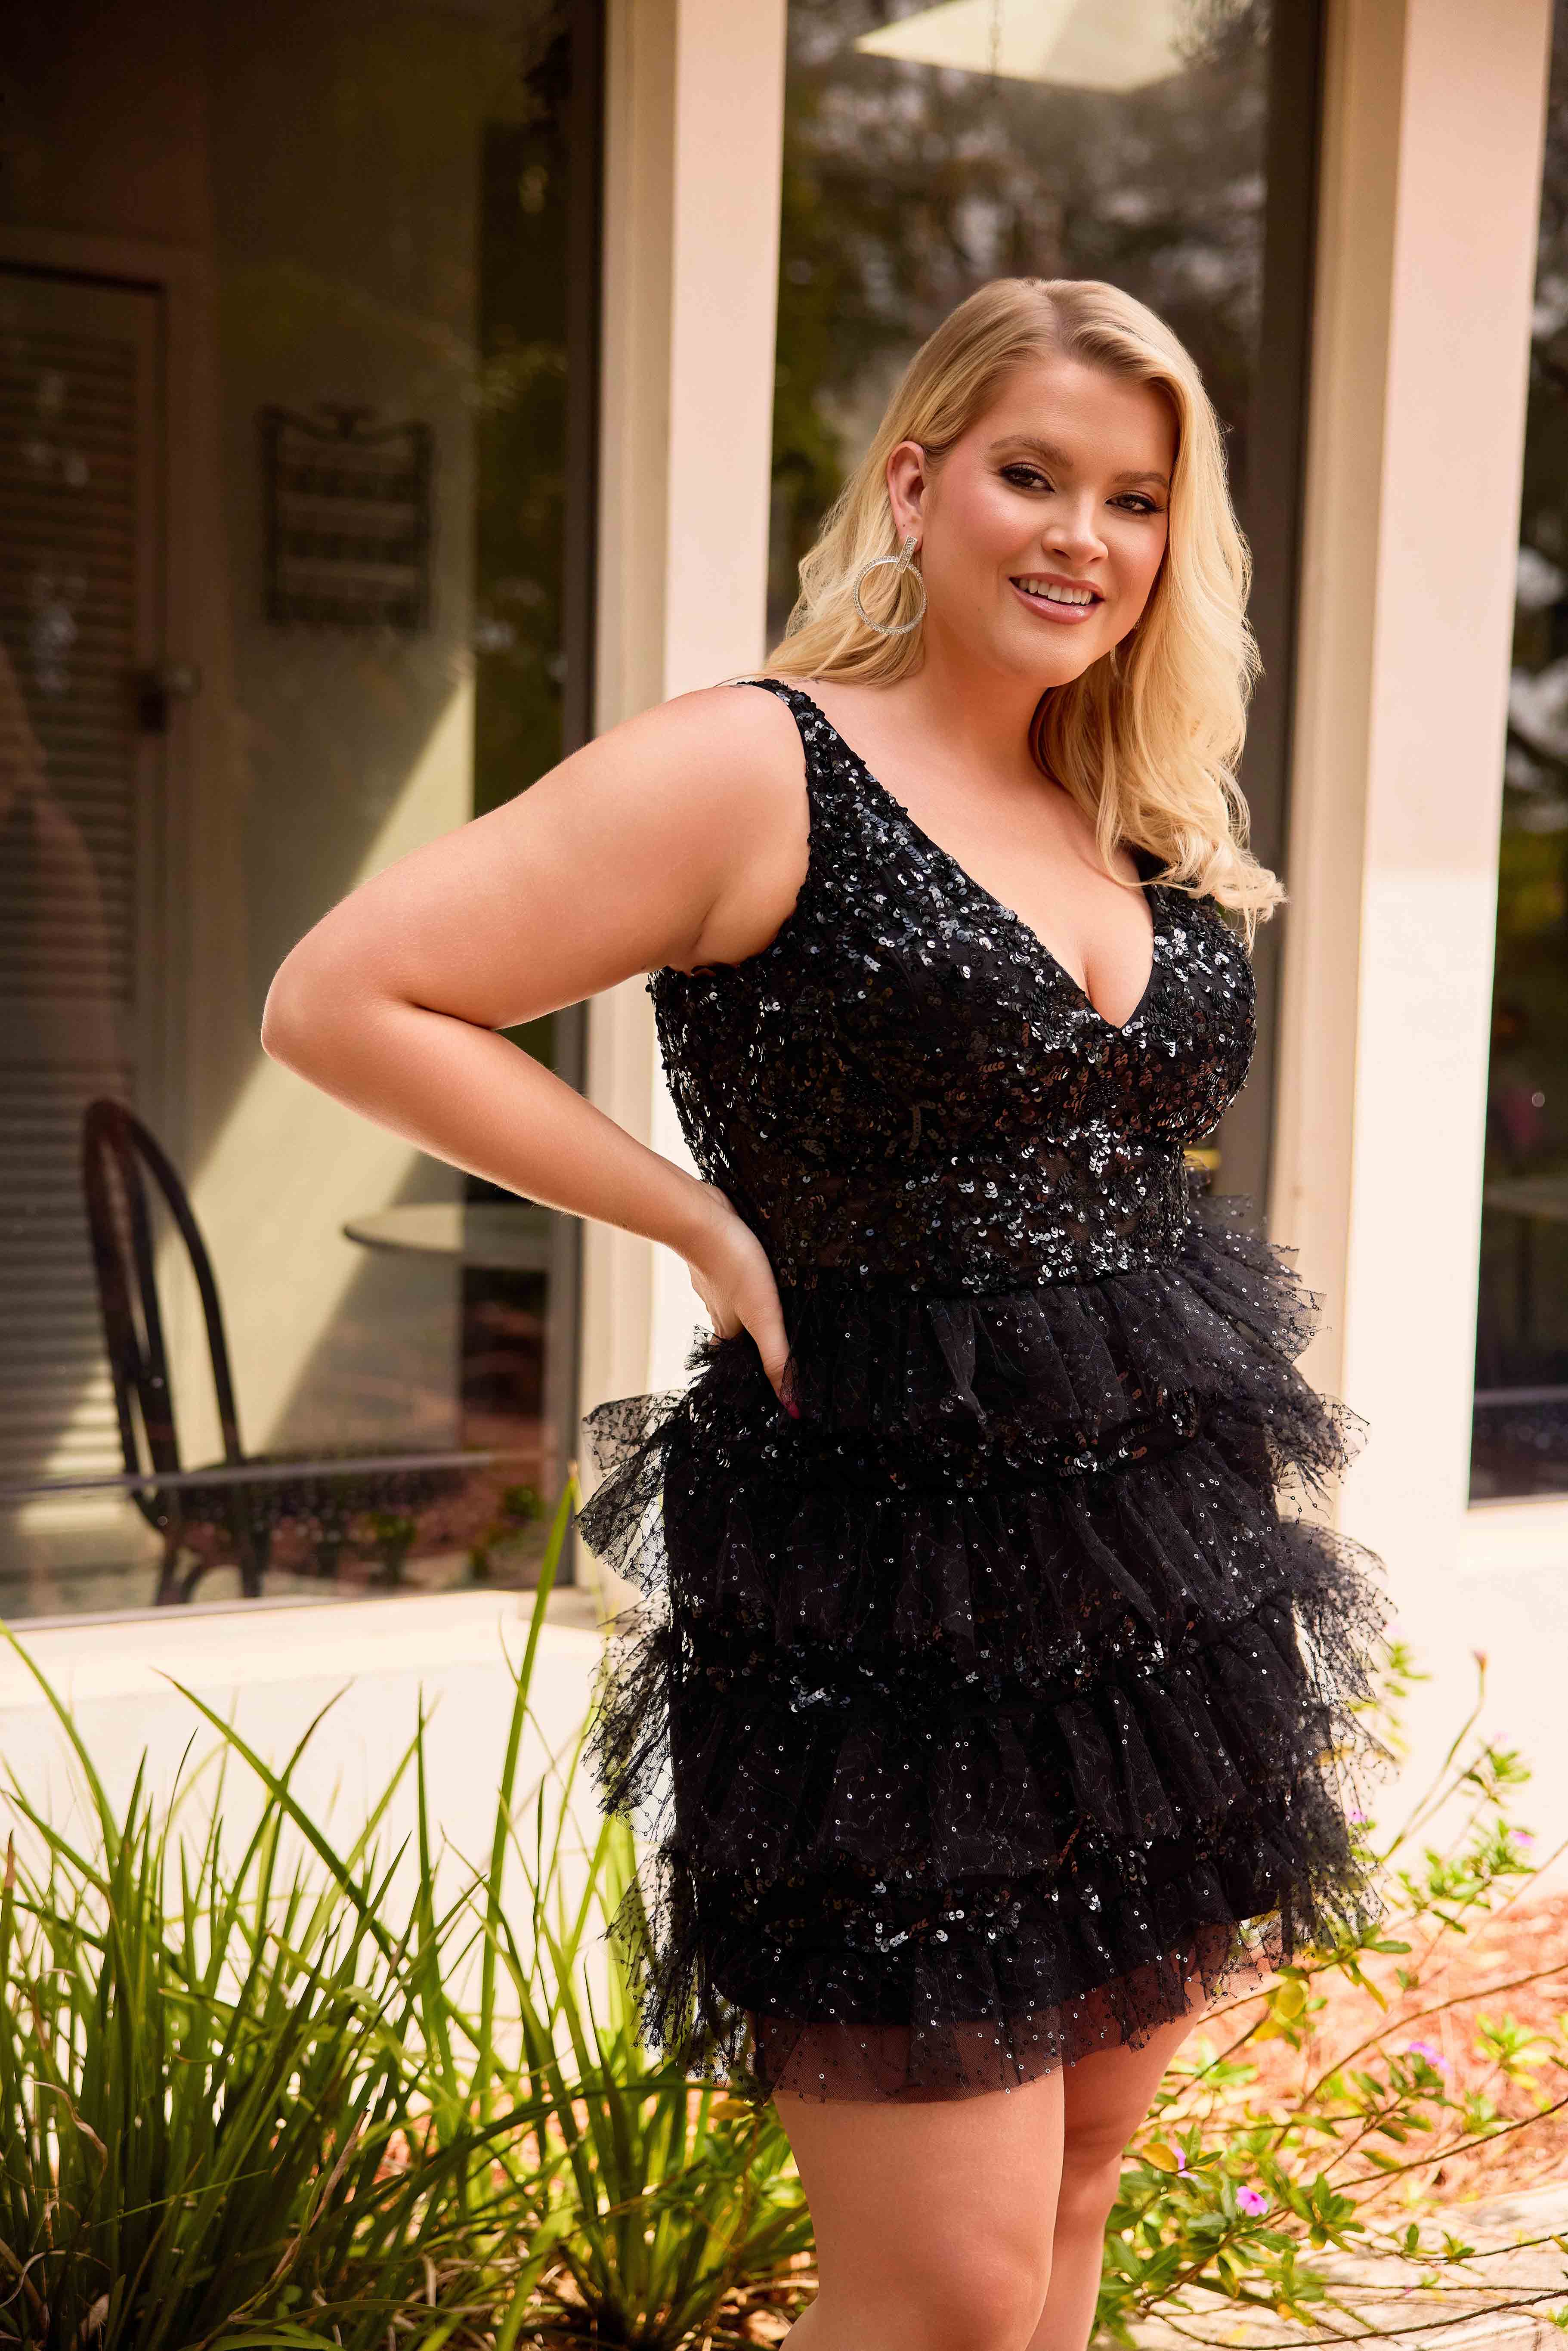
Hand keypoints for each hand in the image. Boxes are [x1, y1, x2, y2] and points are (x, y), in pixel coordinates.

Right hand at [684, 1183, 796, 1411]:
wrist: (701, 1217)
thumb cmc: (734, 1265)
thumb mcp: (763, 1319)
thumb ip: (777, 1359)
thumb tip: (792, 1408)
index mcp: (727, 1327)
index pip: (738, 1359)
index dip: (752, 1368)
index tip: (765, 1375)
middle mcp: (718, 1306)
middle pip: (736, 1329)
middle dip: (754, 1335)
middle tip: (776, 1337)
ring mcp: (715, 1278)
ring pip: (733, 1298)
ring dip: (749, 1302)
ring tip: (773, 1301)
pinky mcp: (719, 1252)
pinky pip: (732, 1268)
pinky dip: (744, 1271)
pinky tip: (758, 1264)